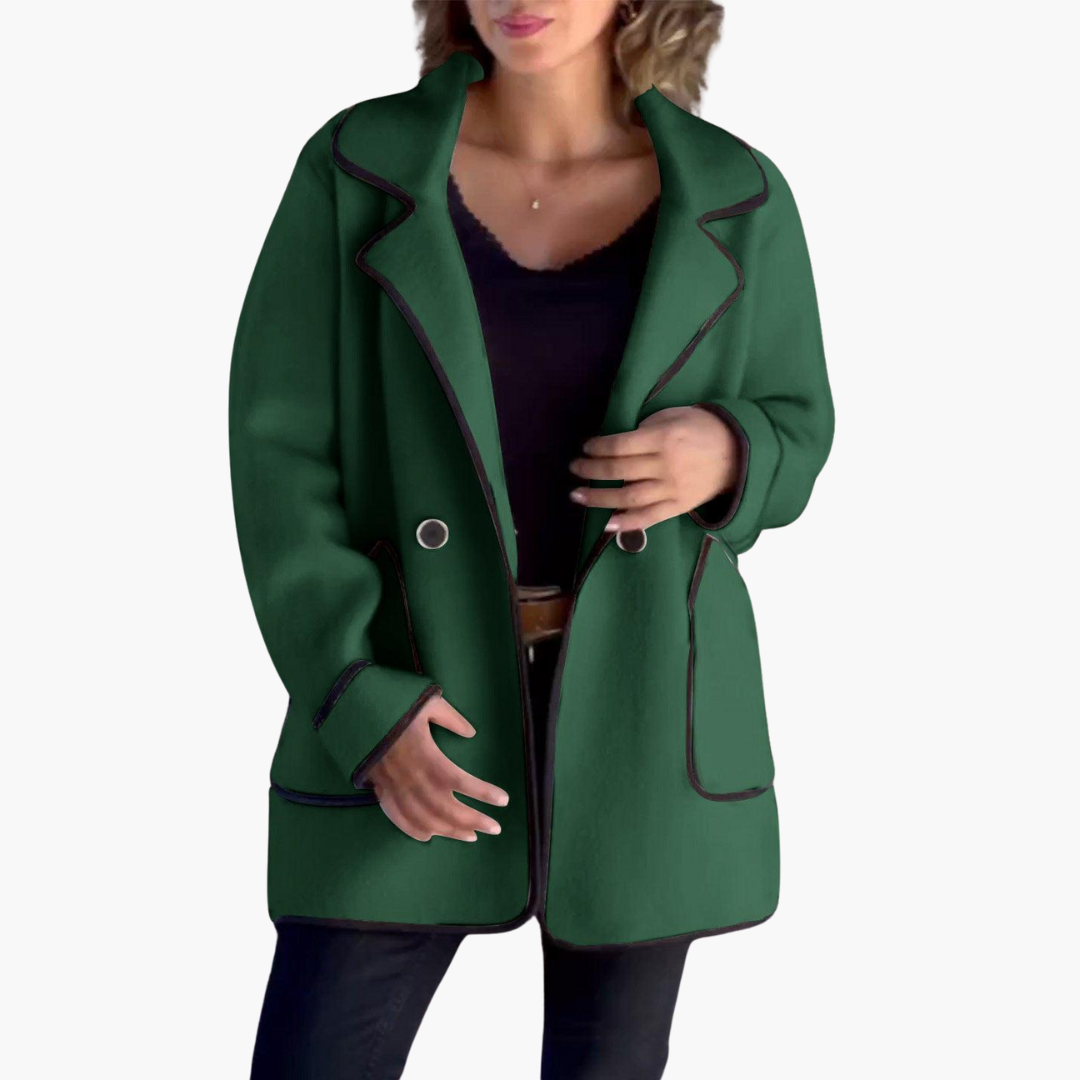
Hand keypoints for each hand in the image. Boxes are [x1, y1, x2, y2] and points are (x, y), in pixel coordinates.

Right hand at [366, 691, 509, 842]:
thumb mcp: (427, 703)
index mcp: (428, 757)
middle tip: (495, 829)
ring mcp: (397, 789)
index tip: (503, 801)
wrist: (354, 713)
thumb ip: (452, 719)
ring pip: (427, 820)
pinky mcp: (382, 792)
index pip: (463, 783)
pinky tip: (431, 837)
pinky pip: (399, 819)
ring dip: (450, 831)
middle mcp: (414, 779)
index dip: (485, 794)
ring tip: (471, 836)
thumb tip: (471, 732)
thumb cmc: (392, 707)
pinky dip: (415, 831)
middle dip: (474, 821)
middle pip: (449, 809)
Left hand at [568, 405, 739, 531]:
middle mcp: (666, 465)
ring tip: (578, 495)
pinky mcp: (678, 506)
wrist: (737, 452)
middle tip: (575, 469)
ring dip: (599, 498)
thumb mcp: (672, 416)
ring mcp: (672, 489)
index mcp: (663, 438)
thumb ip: (644, 429)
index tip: (585, 448)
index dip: (597, 448)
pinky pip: (648, 518)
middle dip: (591, 471)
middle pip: (619, 471)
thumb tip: (615, 445)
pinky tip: (606, 524)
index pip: (620, 445)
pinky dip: (625, 523)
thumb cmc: (700, 428)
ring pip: (628, 497)